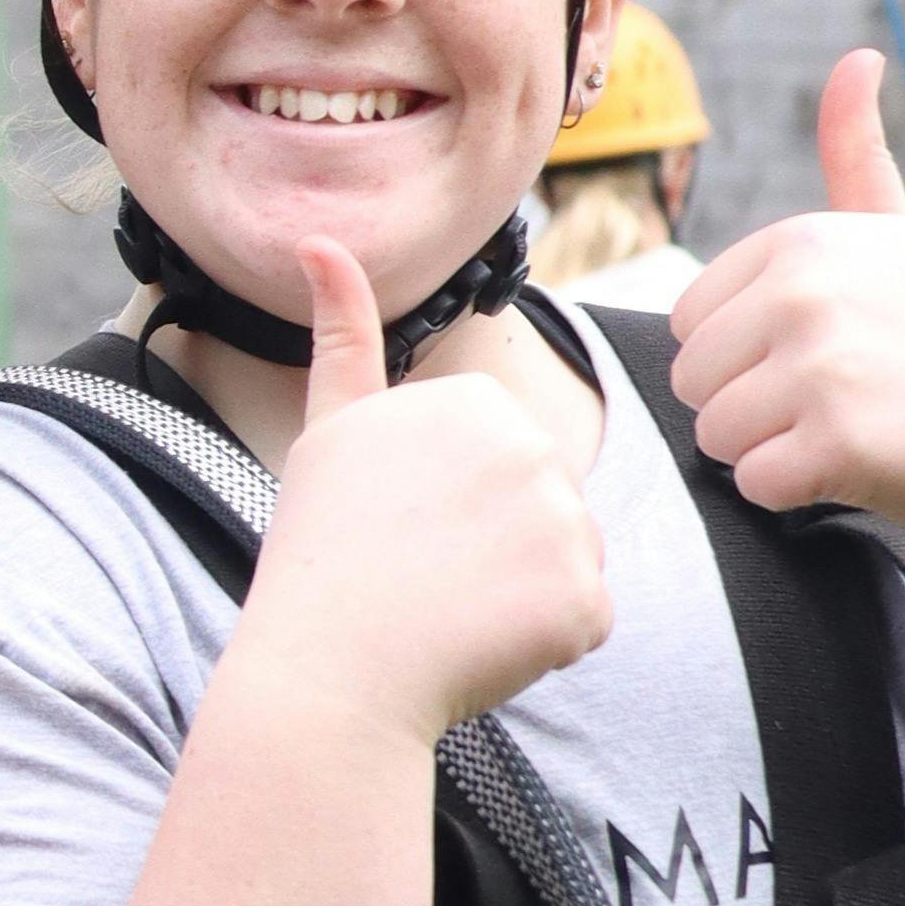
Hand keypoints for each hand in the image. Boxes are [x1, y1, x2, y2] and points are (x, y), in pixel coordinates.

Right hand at [244, 238, 610, 743]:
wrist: (328, 666)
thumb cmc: (321, 551)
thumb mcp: (329, 428)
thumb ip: (343, 333)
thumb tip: (319, 239)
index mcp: (475, 402)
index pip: (502, 460)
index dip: (453, 504)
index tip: (400, 528)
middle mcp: (531, 448)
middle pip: (542, 505)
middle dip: (497, 546)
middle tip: (421, 576)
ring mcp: (564, 524)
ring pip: (566, 561)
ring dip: (521, 596)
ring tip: (446, 614)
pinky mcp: (584, 598)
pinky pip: (582, 622)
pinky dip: (540, 646)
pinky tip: (478, 646)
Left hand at [667, 52, 904, 538]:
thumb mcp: (898, 235)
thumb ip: (856, 153)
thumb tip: (858, 55)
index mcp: (802, 240)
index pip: (689, 321)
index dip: (747, 352)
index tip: (829, 348)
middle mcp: (808, 290)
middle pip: (691, 378)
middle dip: (751, 404)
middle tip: (840, 396)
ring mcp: (823, 364)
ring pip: (714, 434)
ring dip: (772, 450)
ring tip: (851, 426)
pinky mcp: (838, 441)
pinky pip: (754, 484)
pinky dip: (798, 493)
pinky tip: (863, 465)